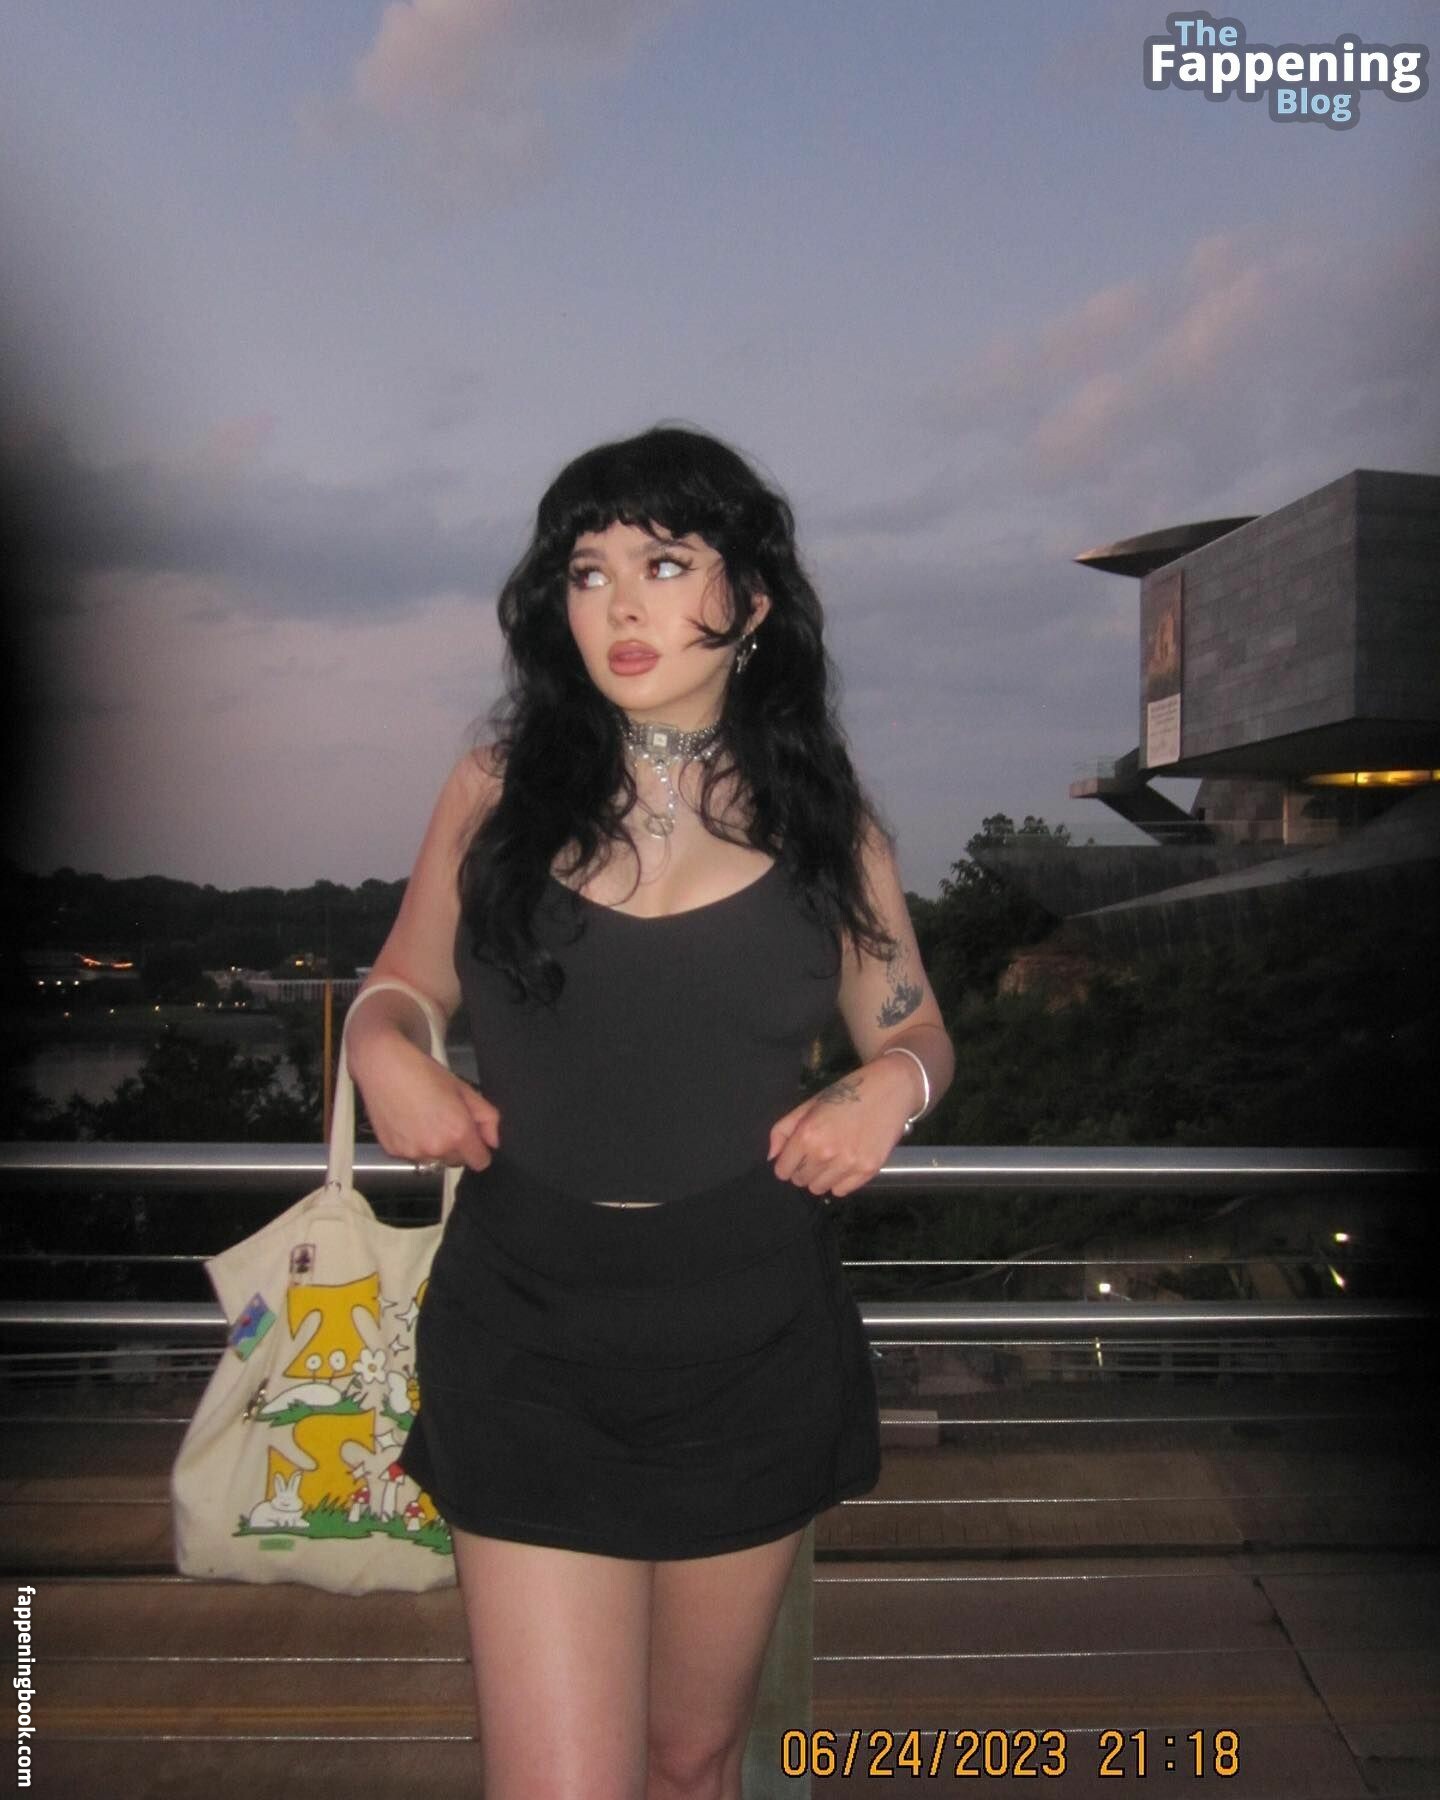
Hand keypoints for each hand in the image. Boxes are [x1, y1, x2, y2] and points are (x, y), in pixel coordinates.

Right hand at [351, 1032, 499, 1172]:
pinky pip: (412, 1157)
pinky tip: (408, 1122)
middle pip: (457, 1161)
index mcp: (458, 1133)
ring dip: (435, 1148)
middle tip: (445, 1119)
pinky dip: (414, 1145)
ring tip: (425, 1120)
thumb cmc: (425, 1073)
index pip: (480, 1162)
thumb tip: (494, 1142)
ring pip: (434, 1161)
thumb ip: (487, 1118)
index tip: (473, 1136)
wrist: (384, 1067)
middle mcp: (436, 1149)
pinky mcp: (393, 1152)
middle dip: (457, 1146)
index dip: (479, 1149)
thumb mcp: (464, 1089)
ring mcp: (412, 1153)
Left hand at [767, 1055, 915, 1199]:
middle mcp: (825, 1153)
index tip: (795, 1156)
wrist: (888, 1089)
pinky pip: (842, 1191)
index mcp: (807, 1135)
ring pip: (819, 1189)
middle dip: (803, 1169)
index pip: (782, 1170)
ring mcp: (848, 1164)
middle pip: (800, 1181)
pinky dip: (840, 1181)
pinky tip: (846, 1163)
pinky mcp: (868, 1170)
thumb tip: (772, 1157)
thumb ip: (783, 1130)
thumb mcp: (808, 1105)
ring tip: (831, 1158)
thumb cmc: (845, 1093)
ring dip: (821, 1177)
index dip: (786, 1163)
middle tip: (816, 1153)